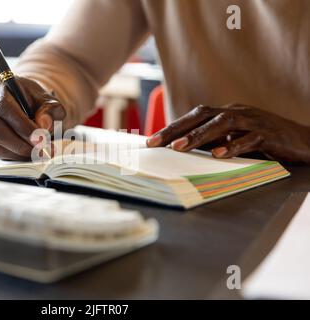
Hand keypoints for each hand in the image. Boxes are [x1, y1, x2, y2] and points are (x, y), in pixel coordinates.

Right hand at [0, 73, 65, 159]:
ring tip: (39, 152)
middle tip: (40, 149)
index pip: (3, 106)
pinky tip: (29, 152)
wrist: (26, 103)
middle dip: (19, 143)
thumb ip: (50, 109)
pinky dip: (15, 155)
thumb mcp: (47, 99)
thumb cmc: (34, 99)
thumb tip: (44, 124)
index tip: (41, 138)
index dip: (22, 125)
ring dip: (18, 152)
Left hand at [146, 104, 309, 162]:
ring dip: (199, 135)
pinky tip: (217, 155)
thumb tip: (183, 150)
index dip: (172, 127)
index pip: (194, 116)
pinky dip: (233, 146)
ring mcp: (253, 121)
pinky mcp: (269, 134)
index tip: (151, 140)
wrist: (303, 140)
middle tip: (156, 143)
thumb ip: (212, 141)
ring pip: (223, 123)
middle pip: (202, 114)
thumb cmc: (262, 141)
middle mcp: (237, 112)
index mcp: (226, 112)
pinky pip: (249, 139)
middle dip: (177, 128)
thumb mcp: (233, 139)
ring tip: (179, 148)